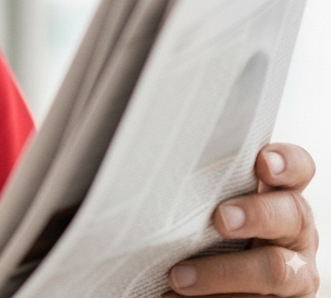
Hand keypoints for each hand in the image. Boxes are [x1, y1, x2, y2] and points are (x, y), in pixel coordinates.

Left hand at [165, 143, 319, 296]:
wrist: (204, 287)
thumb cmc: (200, 237)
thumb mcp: (206, 210)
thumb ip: (201, 192)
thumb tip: (151, 177)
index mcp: (277, 197)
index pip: (297, 170)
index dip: (287, 163)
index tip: (262, 163)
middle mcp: (294, 231)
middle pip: (293, 214)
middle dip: (257, 215)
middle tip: (221, 220)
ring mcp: (297, 271)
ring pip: (276, 269)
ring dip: (224, 273)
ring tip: (179, 277)